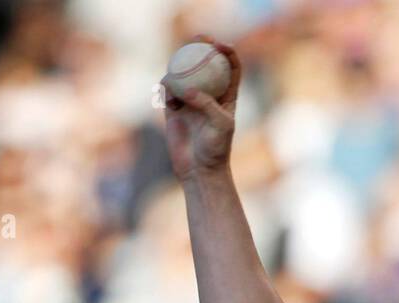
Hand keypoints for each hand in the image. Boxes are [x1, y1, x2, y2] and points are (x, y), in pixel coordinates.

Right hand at [161, 36, 240, 181]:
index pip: (231, 69)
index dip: (228, 53)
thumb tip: (187, 88)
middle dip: (202, 47)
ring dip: (180, 64)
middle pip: (206, 64)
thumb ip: (206, 104)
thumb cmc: (216, 148)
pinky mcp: (174, 108)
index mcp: (227, 97)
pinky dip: (168, 86)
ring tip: (178, 62)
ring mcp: (190, 100)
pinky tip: (168, 90)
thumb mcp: (220, 124)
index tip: (220, 45)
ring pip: (184, 74)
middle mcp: (209, 95)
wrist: (199, 168)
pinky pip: (168, 89)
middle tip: (198, 38)